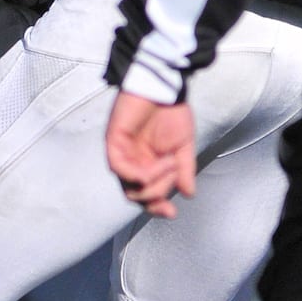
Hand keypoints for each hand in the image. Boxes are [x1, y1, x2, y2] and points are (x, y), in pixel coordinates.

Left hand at [105, 90, 197, 218]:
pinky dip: (136, 175)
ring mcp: (121, 153)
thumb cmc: (171, 112)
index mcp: (147, 165)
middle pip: (137, 196)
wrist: (164, 87)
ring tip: (170, 163)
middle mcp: (132, 162)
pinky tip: (150, 171)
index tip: (172, 213)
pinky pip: (118, 168)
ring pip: (129, 186)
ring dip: (152, 182)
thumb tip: (188, 194)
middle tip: (174, 173)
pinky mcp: (113, 142)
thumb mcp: (183, 146)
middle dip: (157, 195)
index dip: (157, 208)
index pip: (146, 195)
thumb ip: (184, 171)